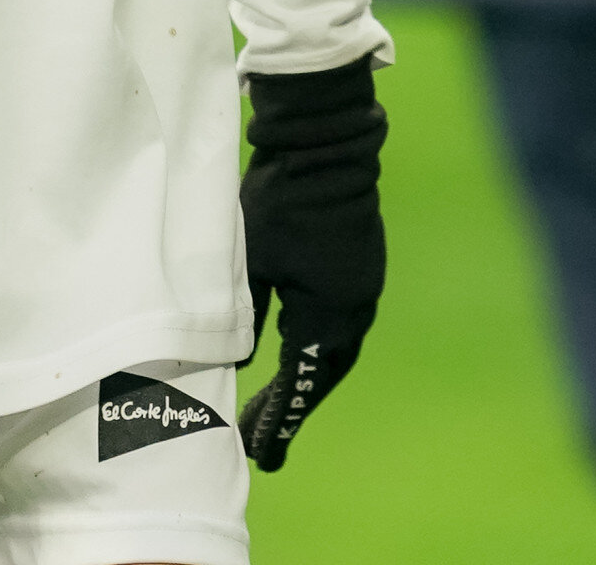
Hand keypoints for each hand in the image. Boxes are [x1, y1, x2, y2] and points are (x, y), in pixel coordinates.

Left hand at [238, 58, 386, 469]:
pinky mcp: (356, 265)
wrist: (323, 142)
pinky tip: (293, 347)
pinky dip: (313, 345)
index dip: (280, 418)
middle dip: (290, 406)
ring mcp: (359, 287)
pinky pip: (335, 322)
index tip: (260, 454)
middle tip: (261, 441)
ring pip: (329, 349)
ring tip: (275, 404)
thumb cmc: (281, 197)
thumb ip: (244, 311)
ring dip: (303, 376)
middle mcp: (354, 309)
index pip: (302, 382)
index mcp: (330, 313)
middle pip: (320, 373)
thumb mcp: (251, 255)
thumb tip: (236, 360)